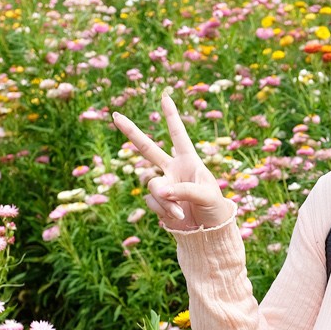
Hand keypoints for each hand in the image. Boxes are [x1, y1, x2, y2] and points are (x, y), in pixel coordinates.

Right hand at [111, 91, 233, 231]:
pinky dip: (163, 210)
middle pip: (147, 148)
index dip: (172, 116)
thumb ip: (184, 190)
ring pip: (152, 185)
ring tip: (181, 212)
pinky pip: (152, 202)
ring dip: (164, 199)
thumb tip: (161, 190)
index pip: (178, 135)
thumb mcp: (207, 196)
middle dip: (131, 132)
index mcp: (189, 161)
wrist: (208, 233)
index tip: (165, 96)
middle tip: (115, 115)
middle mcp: (173, 170)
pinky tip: (177, 217)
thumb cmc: (215, 208)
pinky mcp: (158, 202)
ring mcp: (164, 185)